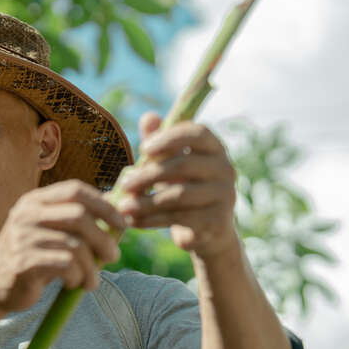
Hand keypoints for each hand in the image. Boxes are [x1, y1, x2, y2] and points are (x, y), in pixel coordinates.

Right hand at [0, 179, 124, 318]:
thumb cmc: (29, 259)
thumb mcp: (49, 233)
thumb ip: (75, 222)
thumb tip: (117, 211)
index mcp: (34, 201)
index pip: (76, 190)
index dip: (104, 205)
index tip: (122, 224)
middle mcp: (26, 214)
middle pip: (79, 216)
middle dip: (103, 238)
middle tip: (114, 257)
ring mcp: (22, 237)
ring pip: (75, 245)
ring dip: (92, 267)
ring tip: (92, 281)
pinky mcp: (23, 262)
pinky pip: (65, 265)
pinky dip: (77, 276)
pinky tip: (74, 284)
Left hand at [116, 112, 239, 259]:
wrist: (206, 231)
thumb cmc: (183, 188)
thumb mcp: (169, 164)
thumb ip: (159, 143)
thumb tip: (148, 117)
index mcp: (214, 148)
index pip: (197, 133)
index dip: (170, 138)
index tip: (143, 148)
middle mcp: (225, 169)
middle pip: (183, 165)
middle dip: (148, 175)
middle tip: (124, 184)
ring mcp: (224, 196)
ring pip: (179, 195)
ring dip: (146, 201)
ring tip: (123, 206)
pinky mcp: (216, 221)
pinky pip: (179, 218)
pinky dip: (151, 220)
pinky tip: (133, 222)